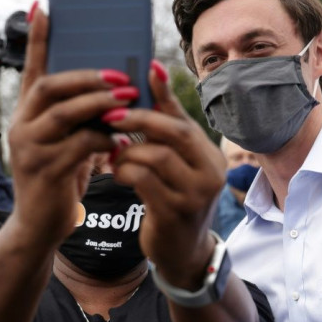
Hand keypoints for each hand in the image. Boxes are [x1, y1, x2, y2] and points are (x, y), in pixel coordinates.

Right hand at [7, 7, 129, 244]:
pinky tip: (121, 143)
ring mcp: (30, 148)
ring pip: (65, 114)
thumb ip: (79, 121)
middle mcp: (21, 126)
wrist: (40, 225)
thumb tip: (114, 93)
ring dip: (100, 105)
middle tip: (121, 77)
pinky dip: (105, 140)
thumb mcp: (66, 144)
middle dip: (88, 78)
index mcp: (27, 115)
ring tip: (128, 101)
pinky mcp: (45, 171)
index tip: (43, 9)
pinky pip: (79, 145)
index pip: (31, 70)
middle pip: (50, 87)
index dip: (38, 40)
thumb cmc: (59, 179)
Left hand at [107, 61, 226, 289]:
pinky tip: (117, 173)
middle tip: (109, 115)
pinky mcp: (175, 214)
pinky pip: (144, 181)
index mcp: (211, 157)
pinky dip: (125, 171)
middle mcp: (211, 174)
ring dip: (128, 151)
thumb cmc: (175, 201)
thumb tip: (154, 75)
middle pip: (176, 133)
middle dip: (139, 119)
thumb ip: (167, 130)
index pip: (185, 119)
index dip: (165, 94)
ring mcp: (195, 195)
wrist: (184, 253)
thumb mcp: (178, 166)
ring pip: (157, 156)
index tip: (147, 68)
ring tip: (113, 154)